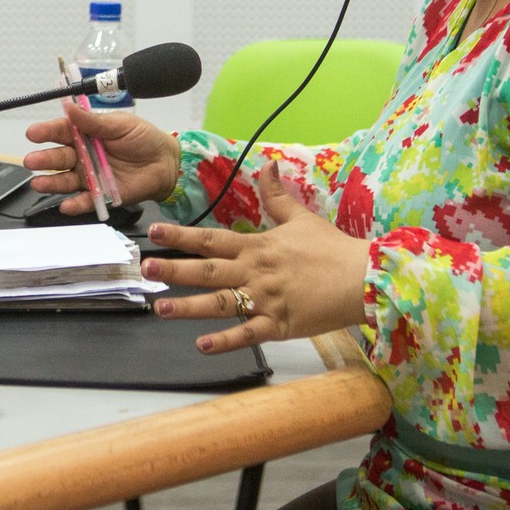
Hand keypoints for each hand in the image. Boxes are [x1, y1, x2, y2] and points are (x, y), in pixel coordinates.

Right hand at [22, 101, 179, 213]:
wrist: (166, 162)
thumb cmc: (144, 139)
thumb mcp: (120, 124)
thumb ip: (95, 121)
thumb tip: (71, 108)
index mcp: (86, 133)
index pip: (62, 132)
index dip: (46, 132)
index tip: (33, 133)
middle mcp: (84, 155)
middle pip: (59, 158)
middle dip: (44, 159)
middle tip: (32, 160)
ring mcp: (90, 176)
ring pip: (66, 181)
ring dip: (51, 183)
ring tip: (38, 183)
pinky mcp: (101, 194)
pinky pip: (86, 200)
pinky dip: (76, 204)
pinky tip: (66, 205)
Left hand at [139, 166, 368, 352]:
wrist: (365, 278)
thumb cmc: (333, 249)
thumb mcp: (302, 218)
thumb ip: (277, 195)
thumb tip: (267, 163)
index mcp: (257, 246)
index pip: (212, 239)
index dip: (181, 235)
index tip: (154, 232)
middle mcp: (255, 272)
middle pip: (207, 270)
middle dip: (174, 269)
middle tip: (145, 270)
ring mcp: (266, 300)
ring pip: (220, 303)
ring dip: (189, 307)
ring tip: (160, 308)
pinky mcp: (280, 325)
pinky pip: (248, 334)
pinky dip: (225, 341)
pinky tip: (202, 345)